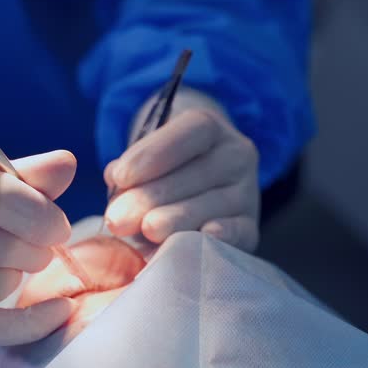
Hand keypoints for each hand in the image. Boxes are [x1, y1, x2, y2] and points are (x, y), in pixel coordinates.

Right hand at [0, 137, 78, 345]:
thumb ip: (20, 172)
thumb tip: (67, 165)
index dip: (42, 215)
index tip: (57, 225)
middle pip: (2, 248)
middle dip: (34, 246)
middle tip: (35, 240)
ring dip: (18, 274)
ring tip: (12, 258)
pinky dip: (26, 324)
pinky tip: (56, 312)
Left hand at [104, 101, 259, 250]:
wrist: (198, 186)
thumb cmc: (163, 170)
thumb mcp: (148, 157)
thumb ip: (131, 166)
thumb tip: (115, 178)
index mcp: (209, 127)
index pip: (188, 133)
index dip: (153, 154)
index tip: (120, 177)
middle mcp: (235, 155)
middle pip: (195, 174)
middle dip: (151, 198)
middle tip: (117, 219)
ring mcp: (247, 192)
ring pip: (212, 205)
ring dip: (176, 220)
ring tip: (146, 231)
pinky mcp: (252, 226)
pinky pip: (240, 232)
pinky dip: (220, 237)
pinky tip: (197, 239)